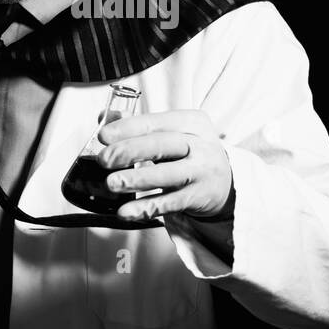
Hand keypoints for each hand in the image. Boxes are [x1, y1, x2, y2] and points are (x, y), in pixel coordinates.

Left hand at [96, 109, 232, 222]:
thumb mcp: (174, 133)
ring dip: (137, 180)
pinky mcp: (198, 197)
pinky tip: (127, 211)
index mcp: (191, 122)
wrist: (225, 182)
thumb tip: (105, 117)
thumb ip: (141, 125)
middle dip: (130, 151)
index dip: (128, 128)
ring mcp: (201, 172)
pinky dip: (146, 208)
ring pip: (167, 175)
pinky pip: (169, 203)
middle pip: (163, 145)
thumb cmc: (190, 153)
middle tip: (104, 159)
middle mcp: (200, 145)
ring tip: (112, 183)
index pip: (157, 122)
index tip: (103, 136)